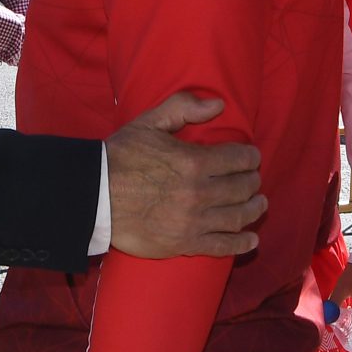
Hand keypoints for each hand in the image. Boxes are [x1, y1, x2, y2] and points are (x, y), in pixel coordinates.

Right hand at [104, 92, 266, 258]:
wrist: (93, 196)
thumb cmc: (120, 157)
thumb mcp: (148, 123)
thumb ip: (183, 108)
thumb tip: (218, 106)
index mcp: (193, 161)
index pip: (238, 159)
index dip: (250, 157)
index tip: (251, 157)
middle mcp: (198, 193)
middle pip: (242, 188)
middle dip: (253, 181)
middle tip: (253, 179)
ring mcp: (193, 221)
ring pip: (237, 216)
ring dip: (253, 209)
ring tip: (258, 204)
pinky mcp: (184, 243)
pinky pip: (222, 245)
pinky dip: (241, 243)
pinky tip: (251, 238)